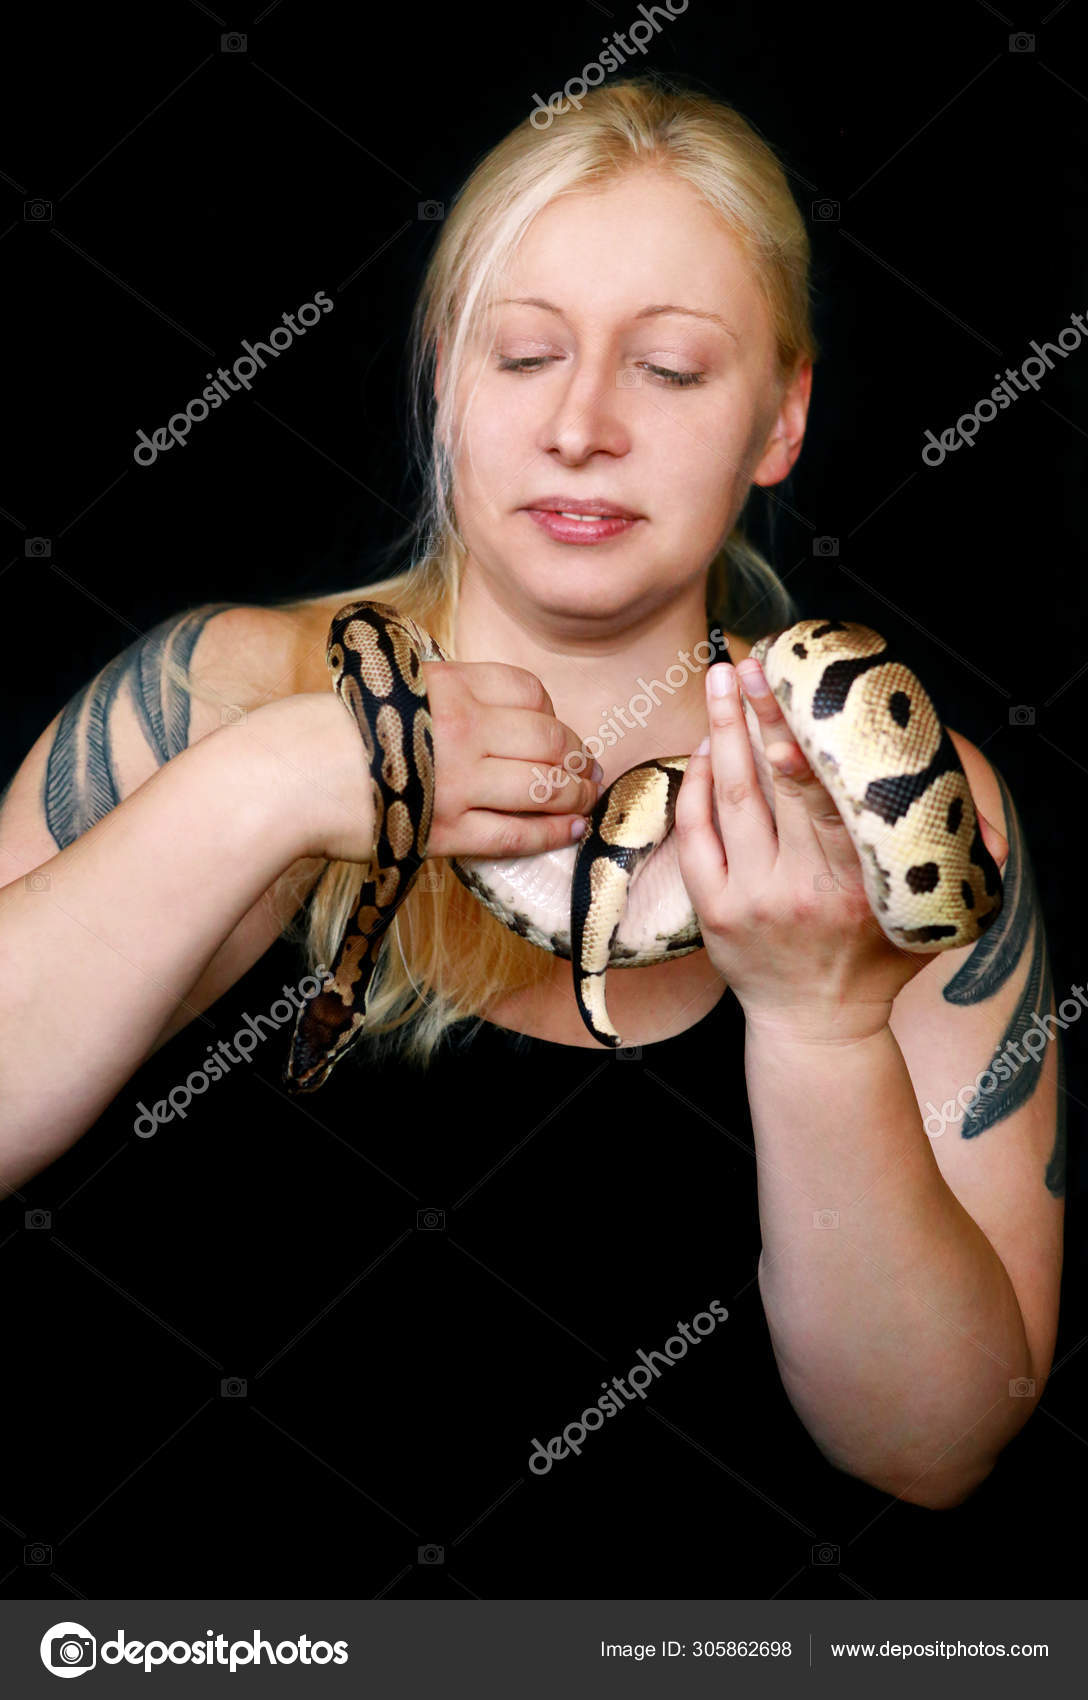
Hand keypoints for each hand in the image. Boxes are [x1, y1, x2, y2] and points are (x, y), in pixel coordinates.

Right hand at [276, 668, 600, 866]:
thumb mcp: (391, 687)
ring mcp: (457, 783)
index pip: (527, 690)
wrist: (286, 777)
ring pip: (542, 786)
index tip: (557, 729)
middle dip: (575, 756)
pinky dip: (551, 832)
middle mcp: (462, 729)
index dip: (553, 712)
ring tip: (584, 798)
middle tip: (586, 768)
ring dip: (574, 794)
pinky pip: (515, 833)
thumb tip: (483, 713)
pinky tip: (570, 830)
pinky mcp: (445, 832)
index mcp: (448, 686)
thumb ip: (440, 694)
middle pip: (548, 738)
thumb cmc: (330, 731)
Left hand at [673, 656, 942, 1044]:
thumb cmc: (878, 960)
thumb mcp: (931, 923)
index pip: (830, 807)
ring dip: (722, 734)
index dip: (810, 756)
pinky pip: (697, 834)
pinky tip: (706, 747)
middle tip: (752, 664)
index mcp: (859, 886)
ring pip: (731, 801)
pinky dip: (697, 785)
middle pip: (774, 790)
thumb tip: (992, 831)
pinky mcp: (713, 909)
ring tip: (724, 680)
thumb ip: (964, 873)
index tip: (798, 706)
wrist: (816, 1026)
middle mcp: (800, 890)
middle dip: (758, 720)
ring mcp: (750, 898)